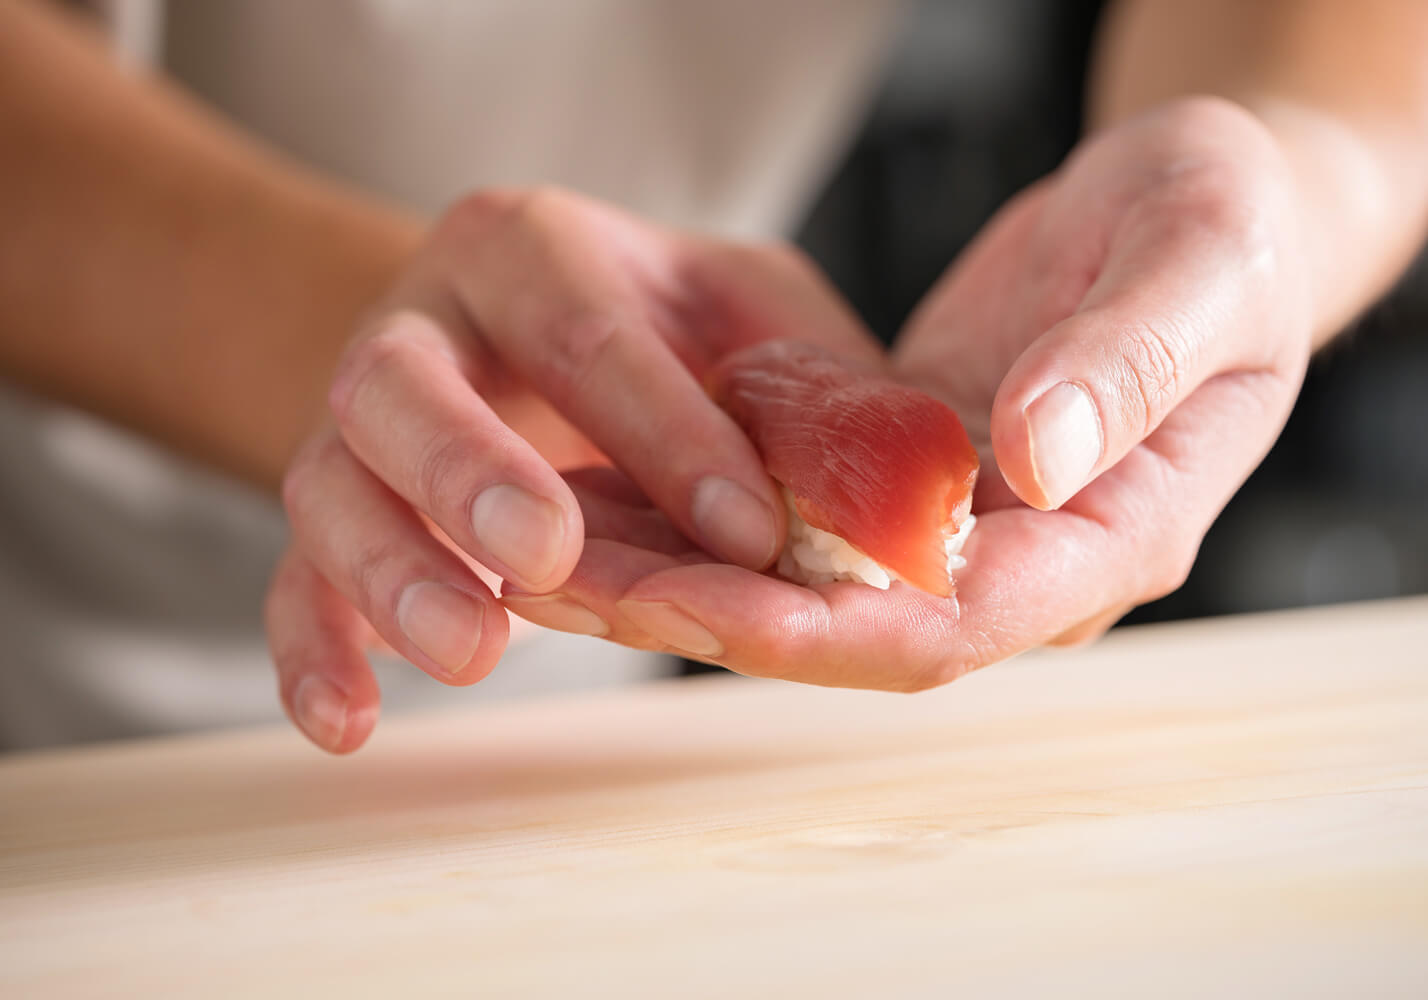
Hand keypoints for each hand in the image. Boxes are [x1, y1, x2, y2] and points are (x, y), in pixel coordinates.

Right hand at [264, 187, 878, 750]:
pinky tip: (347, 725)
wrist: (506, 332)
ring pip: (333, 485)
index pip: (589, 333)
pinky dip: (311, 652)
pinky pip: (288, 579)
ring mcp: (356, 423)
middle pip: (405, 386)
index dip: (667, 434)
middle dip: (473, 472)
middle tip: (547, 555)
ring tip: (468, 654)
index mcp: (532, 254)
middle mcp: (424, 325)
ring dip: (391, 574)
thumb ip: (808, 379)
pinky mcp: (333, 508)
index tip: (750, 532)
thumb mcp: (741, 311)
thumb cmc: (649, 328)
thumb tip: (915, 488)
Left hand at [537, 98, 1312, 687]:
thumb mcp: (1200, 265)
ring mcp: (957, 523)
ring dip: (675, 572)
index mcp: (1107, 538)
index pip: (951, 624)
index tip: (692, 605)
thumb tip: (1030, 460)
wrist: (1206, 206)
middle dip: (705, 612)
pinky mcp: (904, 474)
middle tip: (570, 584)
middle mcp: (1022, 558)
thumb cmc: (1226, 228)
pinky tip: (604, 488)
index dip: (816, 627)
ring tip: (546, 551)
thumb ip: (1125, 366)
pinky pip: (787, 511)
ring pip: (796, 578)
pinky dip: (698, 507)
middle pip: (844, 622)